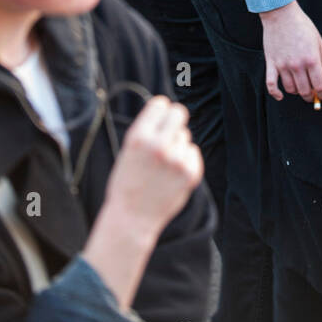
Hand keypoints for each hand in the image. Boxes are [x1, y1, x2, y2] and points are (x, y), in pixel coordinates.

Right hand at [103, 96, 203, 234]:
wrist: (132, 219)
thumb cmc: (128, 183)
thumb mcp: (129, 150)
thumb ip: (148, 130)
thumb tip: (168, 110)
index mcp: (139, 137)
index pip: (160, 103)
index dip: (160, 110)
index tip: (159, 117)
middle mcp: (158, 145)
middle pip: (179, 113)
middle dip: (174, 121)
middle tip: (168, 134)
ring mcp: (176, 159)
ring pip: (185, 137)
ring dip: (177, 146)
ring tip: (163, 167)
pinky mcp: (190, 172)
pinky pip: (193, 152)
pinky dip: (186, 161)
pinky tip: (172, 175)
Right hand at [259, 0, 321, 102]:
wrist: (281, 14)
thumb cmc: (301, 25)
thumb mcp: (318, 40)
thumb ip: (321, 59)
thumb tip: (320, 73)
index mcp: (311, 59)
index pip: (319, 85)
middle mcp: (297, 65)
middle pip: (305, 91)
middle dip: (310, 96)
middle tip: (312, 94)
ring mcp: (283, 65)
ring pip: (290, 89)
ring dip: (296, 91)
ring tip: (299, 87)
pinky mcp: (271, 63)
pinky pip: (271, 85)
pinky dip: (275, 94)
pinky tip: (280, 96)